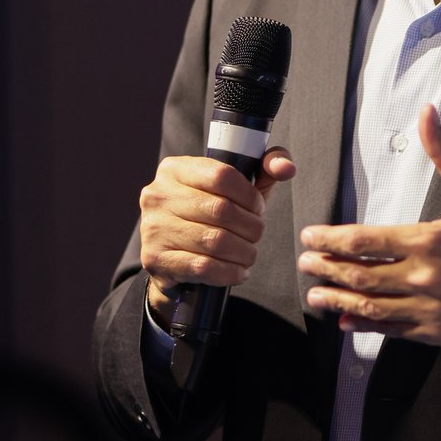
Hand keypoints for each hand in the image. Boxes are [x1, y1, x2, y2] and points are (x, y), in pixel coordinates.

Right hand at [140, 148, 295, 324]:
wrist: (171, 258)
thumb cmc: (208, 216)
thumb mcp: (234, 188)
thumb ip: (264, 169)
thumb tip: (286, 168)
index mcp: (175, 169)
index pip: (222, 175)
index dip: (249, 195)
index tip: (258, 208)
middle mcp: (158, 195)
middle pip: (221, 210)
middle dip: (250, 226)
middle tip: (256, 234)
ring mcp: (153, 227)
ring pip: (215, 241)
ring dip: (244, 251)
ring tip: (249, 253)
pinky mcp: (156, 259)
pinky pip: (204, 267)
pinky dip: (230, 272)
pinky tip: (238, 271)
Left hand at [298, 105, 440, 347]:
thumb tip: (427, 114)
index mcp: (429, 241)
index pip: (364, 241)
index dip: (330, 240)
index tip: (311, 236)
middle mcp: (424, 277)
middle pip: (359, 276)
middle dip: (325, 269)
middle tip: (305, 264)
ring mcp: (430, 309)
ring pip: (370, 307)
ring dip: (337, 301)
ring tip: (317, 295)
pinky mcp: (439, 333)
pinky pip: (393, 331)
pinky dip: (366, 326)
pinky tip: (348, 322)